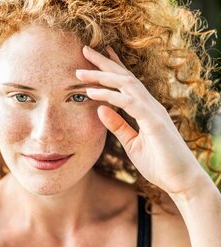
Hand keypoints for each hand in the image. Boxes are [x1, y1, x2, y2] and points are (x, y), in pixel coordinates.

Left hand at [75, 45, 209, 195]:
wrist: (181, 182)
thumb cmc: (159, 163)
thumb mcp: (131, 142)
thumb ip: (117, 125)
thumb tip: (100, 109)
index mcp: (145, 109)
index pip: (127, 83)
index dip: (112, 68)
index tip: (97, 58)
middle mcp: (150, 105)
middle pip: (124, 77)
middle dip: (104, 63)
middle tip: (84, 50)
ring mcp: (153, 111)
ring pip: (125, 84)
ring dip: (102, 75)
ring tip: (80, 71)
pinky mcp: (154, 122)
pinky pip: (128, 103)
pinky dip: (109, 95)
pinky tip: (92, 92)